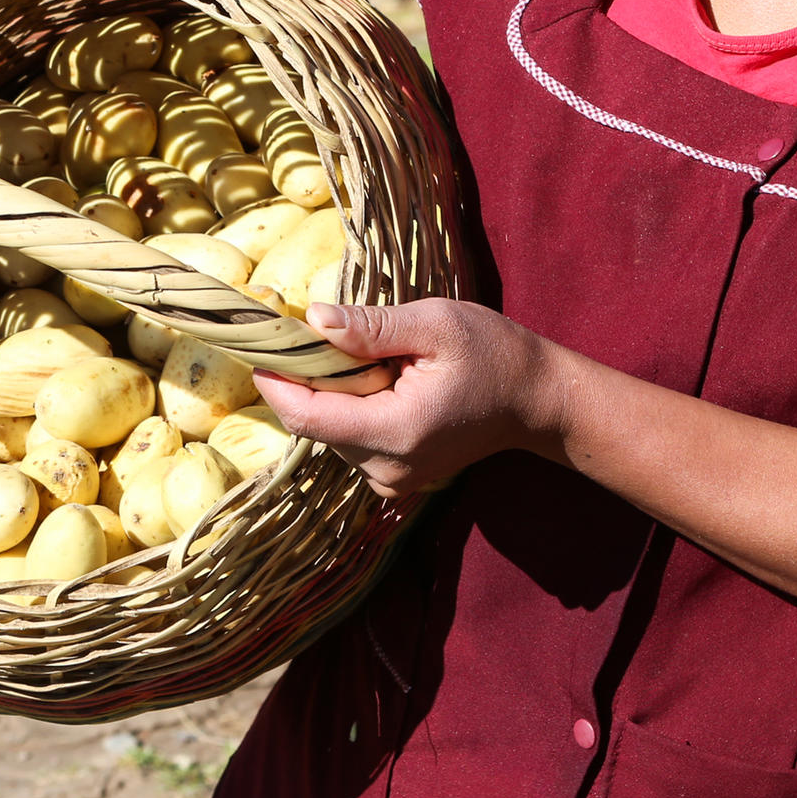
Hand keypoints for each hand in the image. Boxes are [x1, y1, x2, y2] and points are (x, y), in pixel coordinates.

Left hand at [252, 298, 556, 497]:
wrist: (534, 399)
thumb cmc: (492, 353)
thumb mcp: (436, 324)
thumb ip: (372, 326)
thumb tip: (313, 319)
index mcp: (396, 431)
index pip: (307, 417)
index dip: (276, 382)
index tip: (262, 345)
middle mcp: (388, 468)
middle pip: (315, 423)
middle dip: (309, 378)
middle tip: (323, 334)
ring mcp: (392, 479)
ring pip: (330, 431)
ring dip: (333, 392)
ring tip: (372, 358)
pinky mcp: (395, 477)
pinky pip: (350, 439)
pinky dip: (352, 407)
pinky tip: (383, 383)